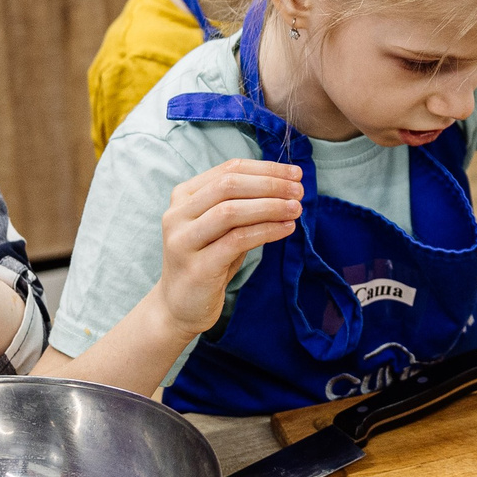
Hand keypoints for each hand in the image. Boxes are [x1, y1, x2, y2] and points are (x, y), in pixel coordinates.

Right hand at [152, 159, 302, 334]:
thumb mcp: (222, 228)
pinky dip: (266, 230)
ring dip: (269, 206)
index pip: (228, 170)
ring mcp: (183, 240)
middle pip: (229, 185)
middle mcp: (178, 214)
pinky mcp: (196, 267)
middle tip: (299, 191)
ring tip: (296, 209)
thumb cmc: (208, 262)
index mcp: (184, 196)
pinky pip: (236, 240)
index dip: (265, 169)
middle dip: (270, 184)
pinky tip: (286, 229)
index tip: (295, 173)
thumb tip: (286, 186)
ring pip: (230, 210)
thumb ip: (243, 205)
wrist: (180, 307)